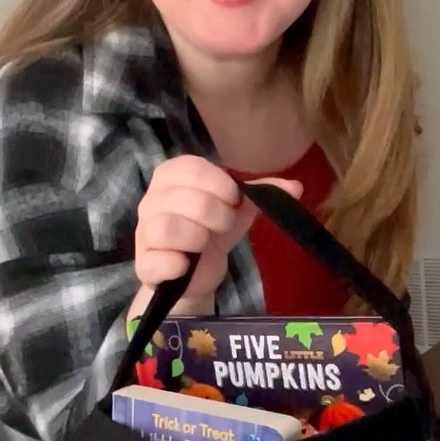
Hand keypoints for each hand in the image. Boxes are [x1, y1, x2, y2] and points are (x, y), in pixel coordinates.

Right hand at [132, 155, 301, 315]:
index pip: (192, 167)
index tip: (232, 200)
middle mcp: (151, 200)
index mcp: (170, 177)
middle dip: (217, 215)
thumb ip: (262, 194)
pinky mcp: (144, 265)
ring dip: (198, 238)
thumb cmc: (212, 231)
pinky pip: (157, 260)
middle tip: (222, 226)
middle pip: (188, 199)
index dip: (220, 185)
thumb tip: (296, 187)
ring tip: (203, 245)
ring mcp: (143, 233)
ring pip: (169, 227)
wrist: (194, 273)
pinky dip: (177, 265)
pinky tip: (186, 266)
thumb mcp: (237, 209)